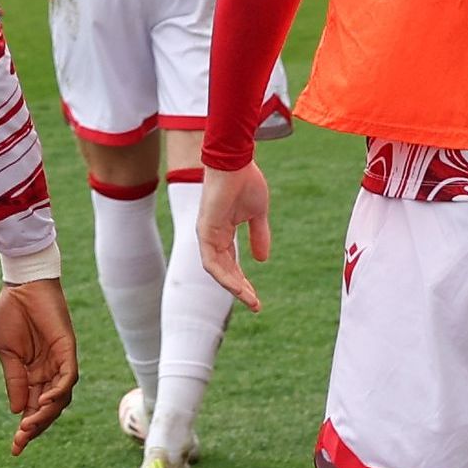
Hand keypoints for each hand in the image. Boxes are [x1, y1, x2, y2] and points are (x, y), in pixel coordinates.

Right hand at [0, 276, 78, 452]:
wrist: (21, 286)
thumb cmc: (12, 314)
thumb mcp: (7, 354)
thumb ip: (15, 381)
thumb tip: (17, 411)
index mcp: (32, 374)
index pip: (32, 408)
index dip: (25, 430)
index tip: (15, 449)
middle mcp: (48, 372)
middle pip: (48, 409)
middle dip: (35, 427)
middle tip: (21, 441)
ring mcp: (60, 363)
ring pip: (60, 399)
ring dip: (46, 414)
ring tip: (29, 426)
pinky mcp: (68, 351)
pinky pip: (68, 378)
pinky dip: (59, 392)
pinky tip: (44, 402)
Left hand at [197, 156, 269, 307]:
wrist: (237, 162)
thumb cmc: (246, 182)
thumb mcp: (257, 214)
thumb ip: (259, 235)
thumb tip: (262, 259)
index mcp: (222, 232)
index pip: (231, 263)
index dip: (243, 281)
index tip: (256, 298)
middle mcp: (212, 236)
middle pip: (224, 270)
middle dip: (240, 289)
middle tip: (256, 305)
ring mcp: (207, 234)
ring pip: (217, 271)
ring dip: (233, 287)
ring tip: (251, 301)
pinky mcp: (205, 231)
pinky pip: (212, 261)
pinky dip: (224, 276)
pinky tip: (238, 287)